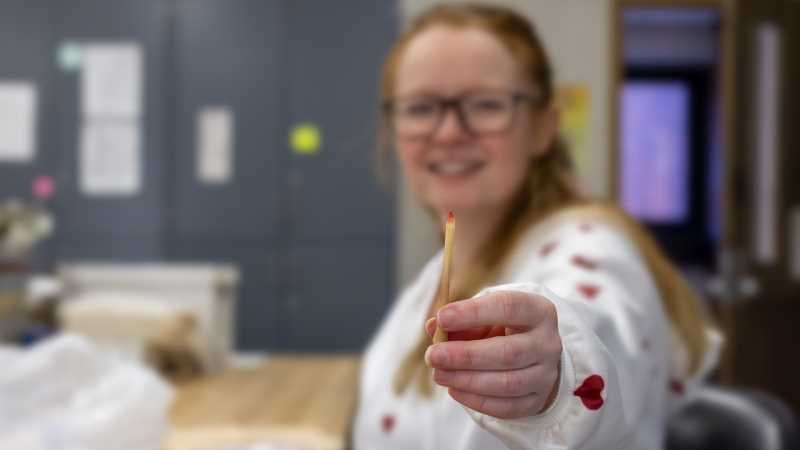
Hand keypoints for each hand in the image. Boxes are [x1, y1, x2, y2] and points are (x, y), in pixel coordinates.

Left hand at [424, 290, 561, 418]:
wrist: (532, 354)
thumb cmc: (501, 328)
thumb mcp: (484, 315)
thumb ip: (460, 319)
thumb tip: (433, 327)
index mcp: (538, 311)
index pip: (509, 307)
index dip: (473, 313)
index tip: (442, 317)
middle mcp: (547, 343)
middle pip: (508, 352)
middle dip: (465, 355)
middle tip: (433, 355)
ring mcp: (546, 375)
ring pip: (507, 383)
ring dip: (467, 380)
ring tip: (439, 374)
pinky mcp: (537, 400)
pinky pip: (506, 407)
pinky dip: (476, 400)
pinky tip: (454, 390)